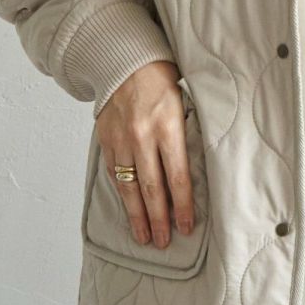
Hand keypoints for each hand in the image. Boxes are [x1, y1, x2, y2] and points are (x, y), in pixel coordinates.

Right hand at [95, 60, 194, 248]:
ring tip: (144, 236)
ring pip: (130, 186)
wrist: (126, 62)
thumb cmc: (162, 82)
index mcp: (168, 127)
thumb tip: (197, 171)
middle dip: (159, 219)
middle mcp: (142, 136)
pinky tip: (129, 209)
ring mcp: (122, 140)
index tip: (187, 226)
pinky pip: (115, 173)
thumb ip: (188, 136)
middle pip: (152, 188)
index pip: (177, 176)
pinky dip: (122, 194)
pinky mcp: (107, 139)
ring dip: (137, 215)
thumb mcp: (184, 104)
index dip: (182, 206)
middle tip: (163, 242)